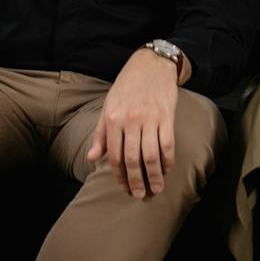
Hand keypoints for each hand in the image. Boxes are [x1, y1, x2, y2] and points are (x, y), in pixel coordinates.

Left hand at [85, 49, 179, 198]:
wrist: (150, 64)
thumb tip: (92, 157)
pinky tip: (166, 170)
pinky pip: (167, 144)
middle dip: (136, 181)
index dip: (119, 175)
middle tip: (139, 195)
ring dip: (154, 176)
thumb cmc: (126, 86)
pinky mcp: (166, 116)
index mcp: (113, 118)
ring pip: (151, 155)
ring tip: (156, 189)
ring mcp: (150, 118)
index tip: (124, 188)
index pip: (115, 155)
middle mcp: (130, 120)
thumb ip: (101, 134)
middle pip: (133, 159)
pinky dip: (168, 160)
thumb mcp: (108, 106)